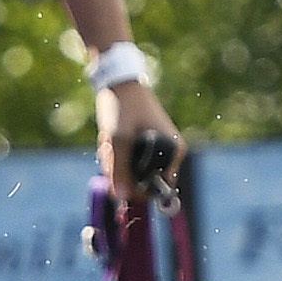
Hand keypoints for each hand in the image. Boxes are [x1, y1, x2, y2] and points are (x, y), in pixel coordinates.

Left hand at [96, 79, 183, 198]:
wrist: (119, 82)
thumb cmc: (123, 107)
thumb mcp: (118, 140)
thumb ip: (120, 170)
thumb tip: (122, 198)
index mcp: (173, 152)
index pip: (158, 189)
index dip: (135, 188)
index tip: (117, 174)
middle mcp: (170, 153)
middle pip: (142, 182)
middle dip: (121, 171)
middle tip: (109, 150)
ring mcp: (157, 149)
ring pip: (131, 172)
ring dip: (115, 162)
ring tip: (109, 141)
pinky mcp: (145, 145)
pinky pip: (128, 162)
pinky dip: (116, 155)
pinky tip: (110, 139)